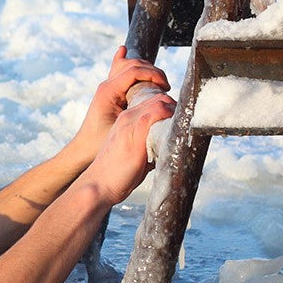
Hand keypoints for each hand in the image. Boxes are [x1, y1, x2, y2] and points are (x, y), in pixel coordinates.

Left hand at [74, 46, 170, 154]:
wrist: (82, 150)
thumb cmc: (100, 143)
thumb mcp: (123, 130)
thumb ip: (141, 115)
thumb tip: (163, 104)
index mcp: (108, 91)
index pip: (135, 70)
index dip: (155, 74)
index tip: (166, 87)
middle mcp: (106, 86)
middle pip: (133, 64)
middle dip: (153, 71)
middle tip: (165, 87)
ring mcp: (107, 88)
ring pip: (128, 66)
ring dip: (146, 70)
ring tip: (159, 83)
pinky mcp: (109, 93)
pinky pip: (118, 72)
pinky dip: (123, 61)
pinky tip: (122, 51)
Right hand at [82, 83, 177, 202]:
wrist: (99, 184)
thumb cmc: (116, 175)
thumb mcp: (134, 154)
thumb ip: (149, 145)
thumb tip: (168, 148)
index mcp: (126, 121)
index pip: (153, 103)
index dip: (169, 109)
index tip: (177, 123)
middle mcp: (127, 117)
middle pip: (160, 99)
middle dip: (176, 109)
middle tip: (183, 126)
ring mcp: (131, 122)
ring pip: (161, 102)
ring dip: (175, 113)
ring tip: (181, 130)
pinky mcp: (136, 131)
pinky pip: (160, 112)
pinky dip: (172, 118)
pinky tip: (176, 132)